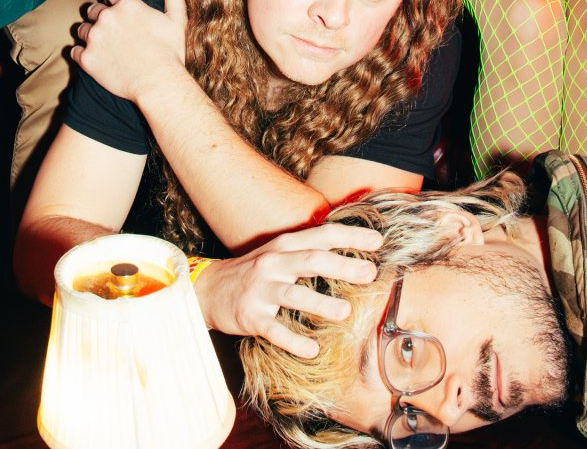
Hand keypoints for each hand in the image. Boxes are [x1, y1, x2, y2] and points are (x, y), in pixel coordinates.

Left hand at [72, 0, 188, 102]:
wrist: (159, 84)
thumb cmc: (170, 53)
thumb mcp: (177, 21)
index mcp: (127, 5)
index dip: (114, 1)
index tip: (118, 10)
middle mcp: (107, 17)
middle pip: (93, 9)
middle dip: (100, 17)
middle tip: (111, 31)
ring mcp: (95, 38)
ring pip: (82, 29)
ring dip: (89, 34)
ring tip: (102, 46)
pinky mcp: (87, 58)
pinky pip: (75, 51)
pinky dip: (81, 54)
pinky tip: (93, 59)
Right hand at [193, 222, 382, 357]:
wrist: (209, 290)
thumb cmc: (256, 273)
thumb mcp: (279, 254)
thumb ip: (310, 251)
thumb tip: (354, 254)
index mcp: (284, 246)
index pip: (321, 236)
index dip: (349, 237)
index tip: (377, 241)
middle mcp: (273, 264)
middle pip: (310, 260)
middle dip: (341, 265)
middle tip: (370, 272)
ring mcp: (261, 290)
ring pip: (293, 294)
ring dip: (320, 303)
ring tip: (344, 312)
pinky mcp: (251, 316)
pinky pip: (274, 330)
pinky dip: (293, 340)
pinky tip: (312, 350)